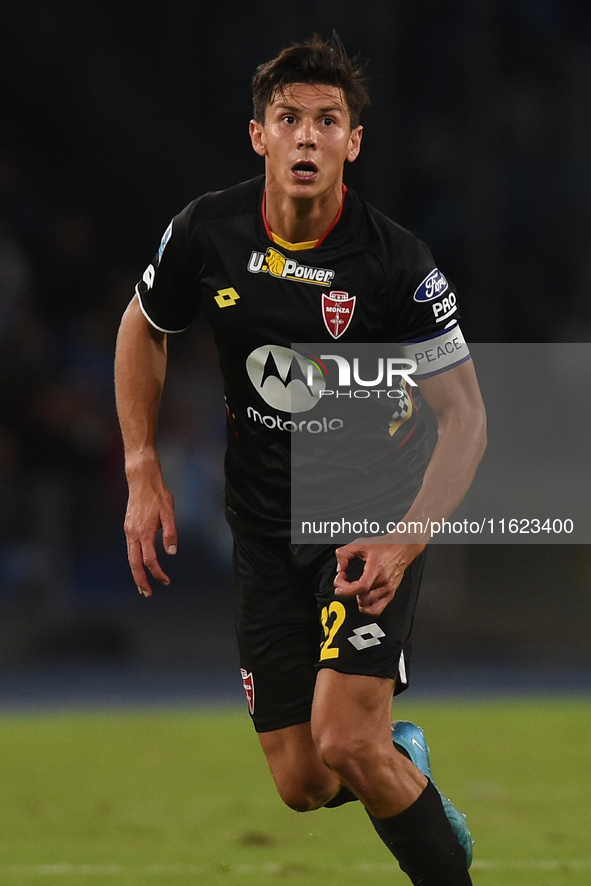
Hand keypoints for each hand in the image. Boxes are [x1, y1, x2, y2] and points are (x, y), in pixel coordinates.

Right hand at [123, 462, 177, 596]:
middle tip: (147, 594)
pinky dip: (134, 561)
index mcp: (144, 532)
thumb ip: (170, 533)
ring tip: (142, 585)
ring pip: (130, 558)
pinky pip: (130, 550)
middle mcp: (133, 534)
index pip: (150, 559)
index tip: (166, 581)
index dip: (157, 572)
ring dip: (136, 573)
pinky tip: (139, 566)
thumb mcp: (169, 512)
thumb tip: (172, 552)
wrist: (141, 480)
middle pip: (134, 564)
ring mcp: (128, 531)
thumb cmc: (157, 495)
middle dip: (140, 580)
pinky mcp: (128, 528)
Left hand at [334, 540, 424, 615]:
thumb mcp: (361, 544)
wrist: (402, 548)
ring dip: (356, 597)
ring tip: (355, 587)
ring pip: (367, 604)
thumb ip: (345, 553)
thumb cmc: (384, 546)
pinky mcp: (390, 594)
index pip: (361, 586)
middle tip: (343, 581)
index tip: (338, 581)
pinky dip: (367, 608)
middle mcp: (384, 581)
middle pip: (362, 597)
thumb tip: (339, 568)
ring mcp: (388, 589)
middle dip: (347, 591)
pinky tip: (362, 599)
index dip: (346, 588)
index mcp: (376, 568)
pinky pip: (377, 610)